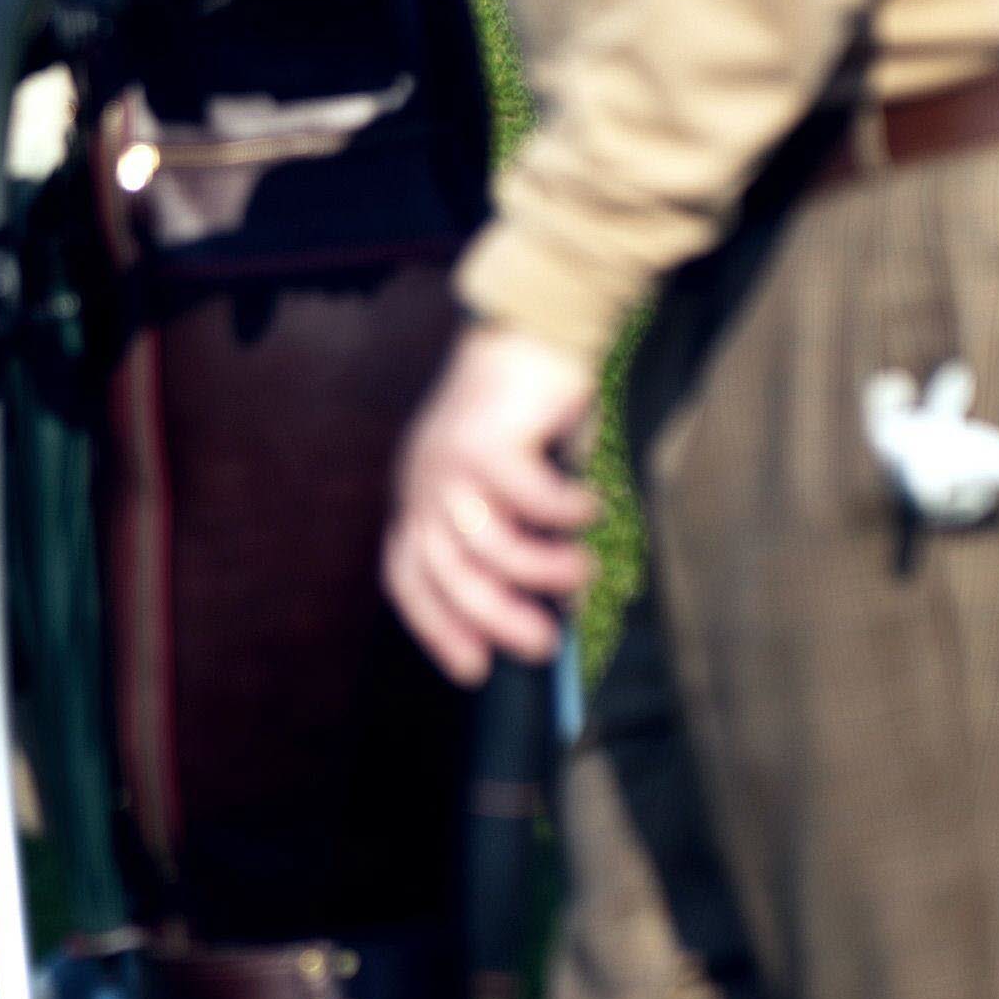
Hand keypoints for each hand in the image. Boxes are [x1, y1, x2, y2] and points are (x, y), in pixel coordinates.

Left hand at [386, 324, 597, 682]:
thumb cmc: (527, 414)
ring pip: (491, 544)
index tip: (475, 669)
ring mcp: (448, 460)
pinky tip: (590, 511)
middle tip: (543, 646)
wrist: (529, 329)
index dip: (437, 627)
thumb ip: (515, 536)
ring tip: (583, 573)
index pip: (408, 578)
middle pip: (448, 573)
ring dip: (542, 570)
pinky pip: (533, 499)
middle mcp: (423, 482)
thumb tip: (556, 613)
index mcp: (418, 496)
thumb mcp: (509, 486)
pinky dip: (566, 514)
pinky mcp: (487, 439)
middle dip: (495, 618)